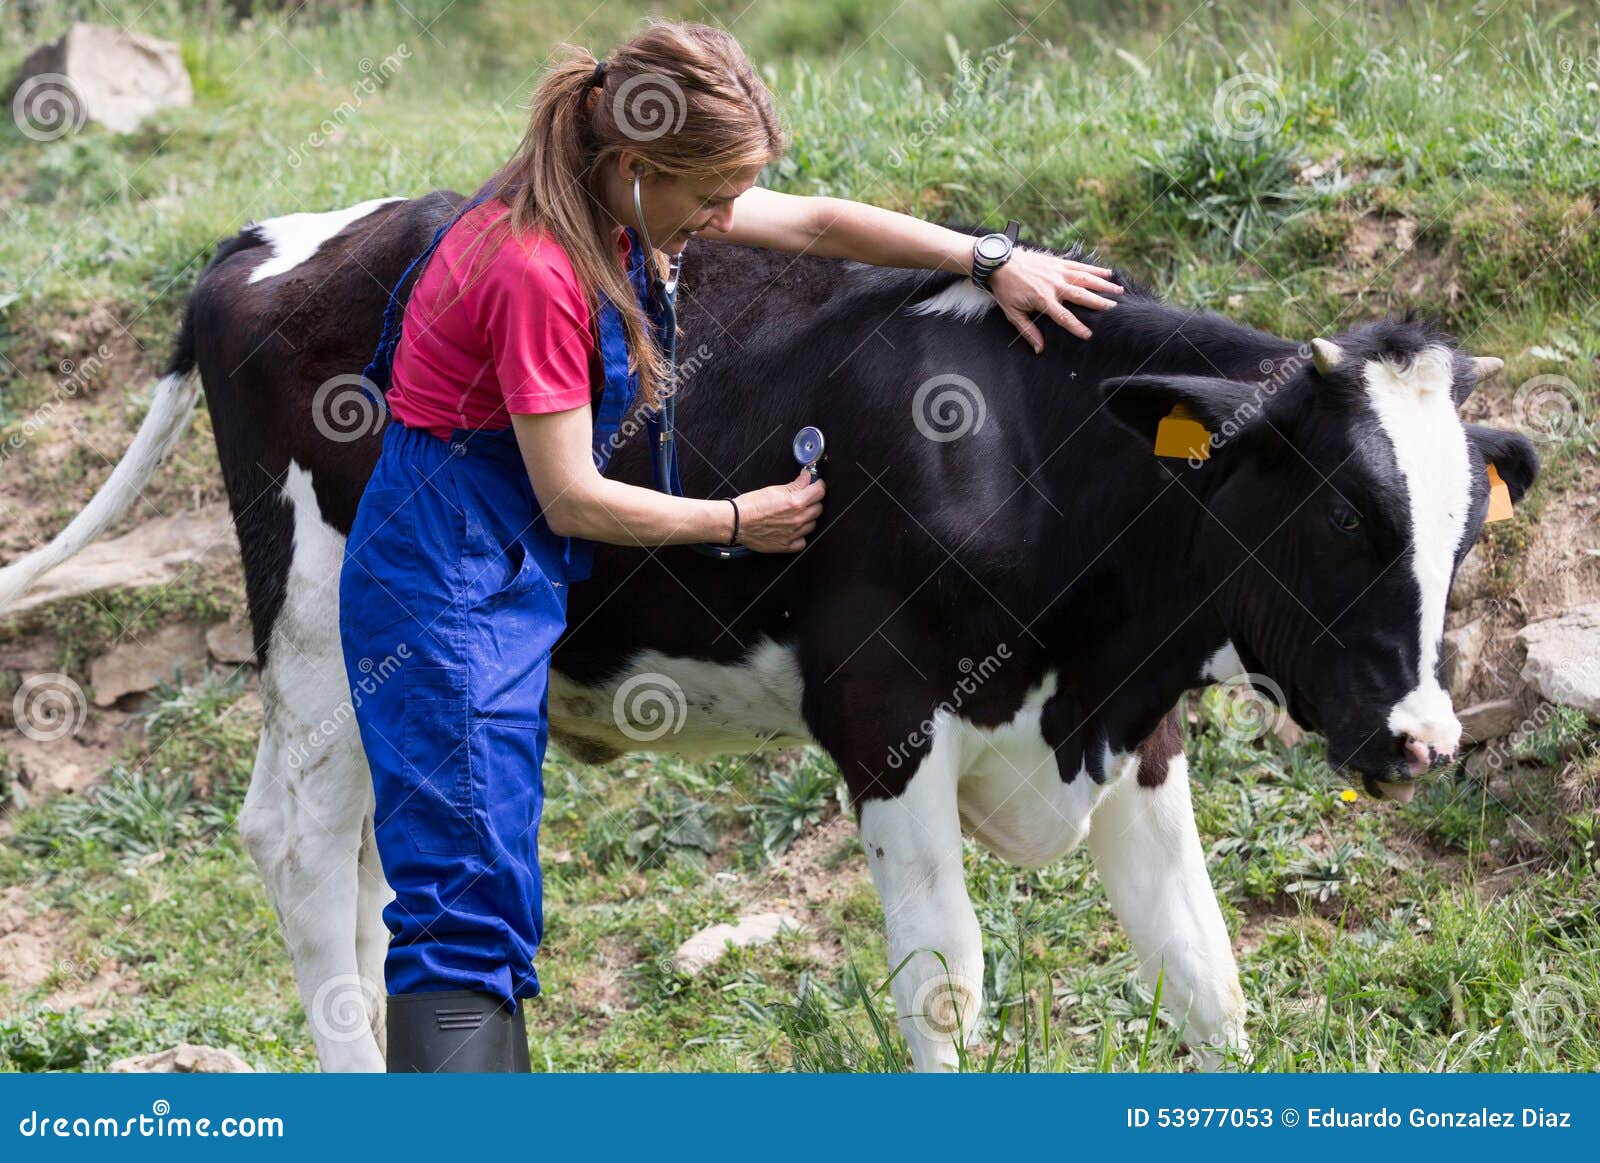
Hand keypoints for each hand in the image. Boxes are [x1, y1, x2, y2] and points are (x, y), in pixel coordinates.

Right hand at [732, 470, 824, 552]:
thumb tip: (807, 478)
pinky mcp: (787, 545)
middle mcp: (798, 519)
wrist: (737, 522)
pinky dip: (800, 535)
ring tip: (795, 514)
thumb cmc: (751, 505)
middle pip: (818, 508)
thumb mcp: (774, 489)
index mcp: (796, 502)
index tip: (816, 485)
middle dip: (813, 501)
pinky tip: (792, 529)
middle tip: (803, 498)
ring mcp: (794, 534)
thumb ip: (795, 485)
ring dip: (807, 518)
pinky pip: (803, 541)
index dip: (818, 486)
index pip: (819, 492)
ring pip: (812, 524)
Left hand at [987, 249, 1122, 348]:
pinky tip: (1108, 273)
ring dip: (1103, 285)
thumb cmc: (1006, 289)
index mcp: (1043, 299)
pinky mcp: (1058, 263)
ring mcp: (1058, 272)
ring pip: (1085, 279)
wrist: (1001, 263)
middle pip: (1081, 295)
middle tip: (1114, 309)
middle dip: (1099, 302)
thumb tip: (1039, 348)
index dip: (1077, 327)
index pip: (1064, 316)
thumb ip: (1027, 330)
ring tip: (1119, 291)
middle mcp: (1054, 285)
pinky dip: (1095, 270)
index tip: (1089, 335)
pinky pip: (1080, 266)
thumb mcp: (1012, 313)